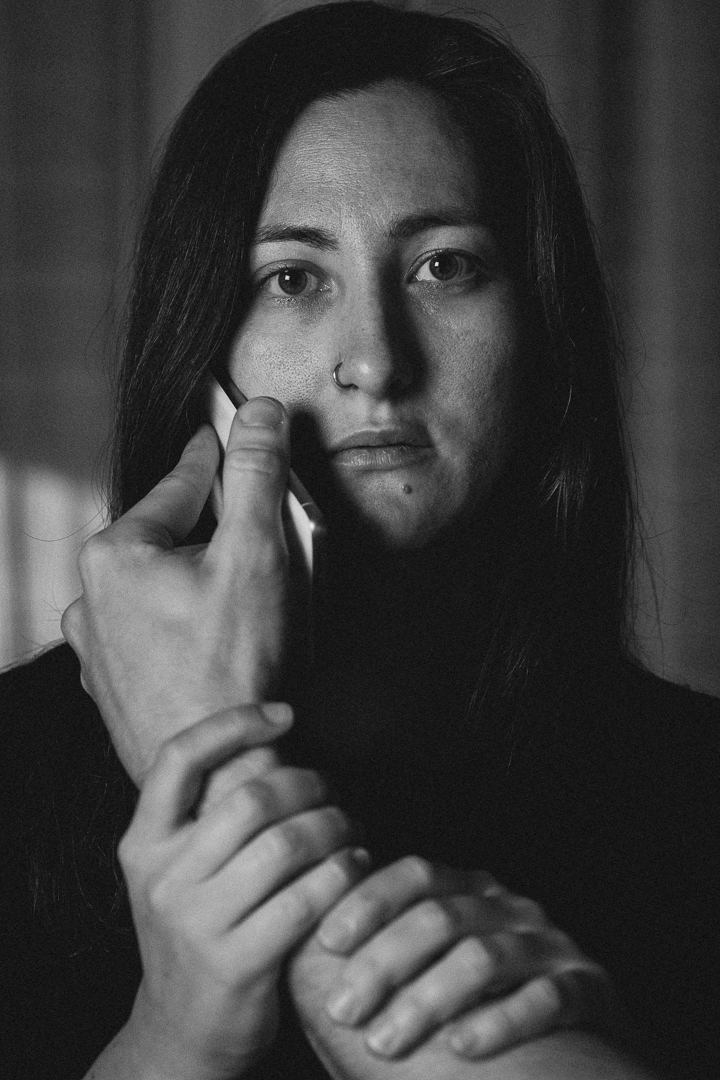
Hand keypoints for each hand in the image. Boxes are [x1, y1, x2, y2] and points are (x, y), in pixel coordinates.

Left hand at [62, 396, 290, 783]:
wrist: (223, 777)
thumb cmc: (239, 670)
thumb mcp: (259, 553)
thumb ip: (258, 474)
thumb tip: (260, 415)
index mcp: (115, 556)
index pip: (178, 484)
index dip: (213, 457)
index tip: (227, 436)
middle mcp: (90, 600)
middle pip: (167, 538)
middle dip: (213, 531)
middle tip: (262, 539)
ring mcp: (98, 651)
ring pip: (157, 588)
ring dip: (195, 582)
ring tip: (246, 605)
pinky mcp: (115, 689)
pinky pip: (152, 634)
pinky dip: (183, 626)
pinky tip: (221, 647)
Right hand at [117, 705, 367, 1079]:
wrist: (181, 1033)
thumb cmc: (198, 933)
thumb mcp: (177, 873)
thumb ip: (208, 817)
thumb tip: (277, 742)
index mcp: (142, 844)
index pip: (179, 756)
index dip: (235, 723)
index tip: (284, 714)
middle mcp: (161, 877)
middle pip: (251, 796)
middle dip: (308, 784)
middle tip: (333, 791)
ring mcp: (195, 922)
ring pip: (286, 843)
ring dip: (334, 826)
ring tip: (351, 827)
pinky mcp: (236, 962)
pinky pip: (306, 898)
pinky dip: (342, 872)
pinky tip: (356, 866)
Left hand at [292, 856, 607, 1061]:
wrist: (578, 1059)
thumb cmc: (480, 1013)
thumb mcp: (432, 973)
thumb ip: (380, 958)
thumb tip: (302, 948)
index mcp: (471, 892)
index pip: (415, 875)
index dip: (369, 900)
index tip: (325, 939)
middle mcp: (511, 909)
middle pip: (441, 916)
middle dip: (384, 962)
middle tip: (342, 1009)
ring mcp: (553, 945)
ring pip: (484, 956)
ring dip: (427, 1000)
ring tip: (384, 1041)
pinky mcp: (591, 988)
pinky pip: (545, 997)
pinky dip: (498, 1020)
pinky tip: (462, 1045)